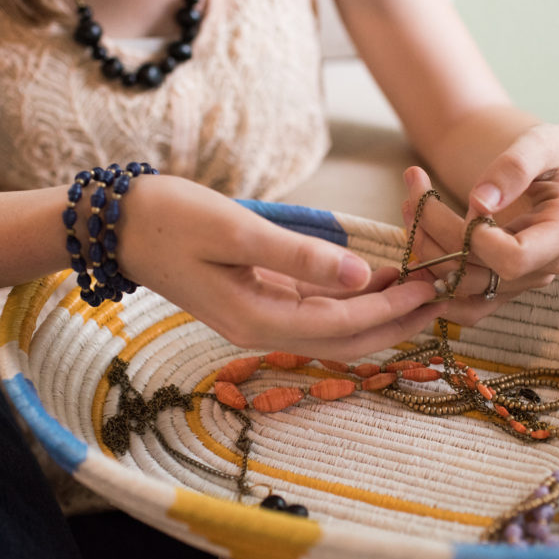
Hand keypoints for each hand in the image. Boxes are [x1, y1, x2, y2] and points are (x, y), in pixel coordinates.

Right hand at [118, 175, 443, 359]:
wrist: (117, 225)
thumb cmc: (171, 219)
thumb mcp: (237, 232)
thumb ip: (300, 256)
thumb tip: (361, 272)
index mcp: (255, 318)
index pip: (340, 324)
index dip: (389, 308)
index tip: (429, 286)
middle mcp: (260, 328)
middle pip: (343, 338)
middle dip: (395, 321)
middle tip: (442, 298)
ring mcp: (258, 316)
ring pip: (332, 326)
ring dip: (377, 310)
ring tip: (421, 285)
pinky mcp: (257, 299)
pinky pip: (314, 308)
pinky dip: (350, 297)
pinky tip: (377, 277)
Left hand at [401, 124, 558, 324]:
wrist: (544, 166)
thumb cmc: (547, 150)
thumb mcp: (540, 142)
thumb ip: (514, 167)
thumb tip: (481, 202)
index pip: (514, 258)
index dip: (475, 238)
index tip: (462, 200)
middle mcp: (548, 265)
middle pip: (479, 272)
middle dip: (436, 233)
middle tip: (413, 192)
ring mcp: (523, 281)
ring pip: (460, 286)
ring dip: (424, 250)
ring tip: (410, 206)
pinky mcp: (501, 286)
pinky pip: (462, 303)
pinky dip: (431, 282)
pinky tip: (415, 247)